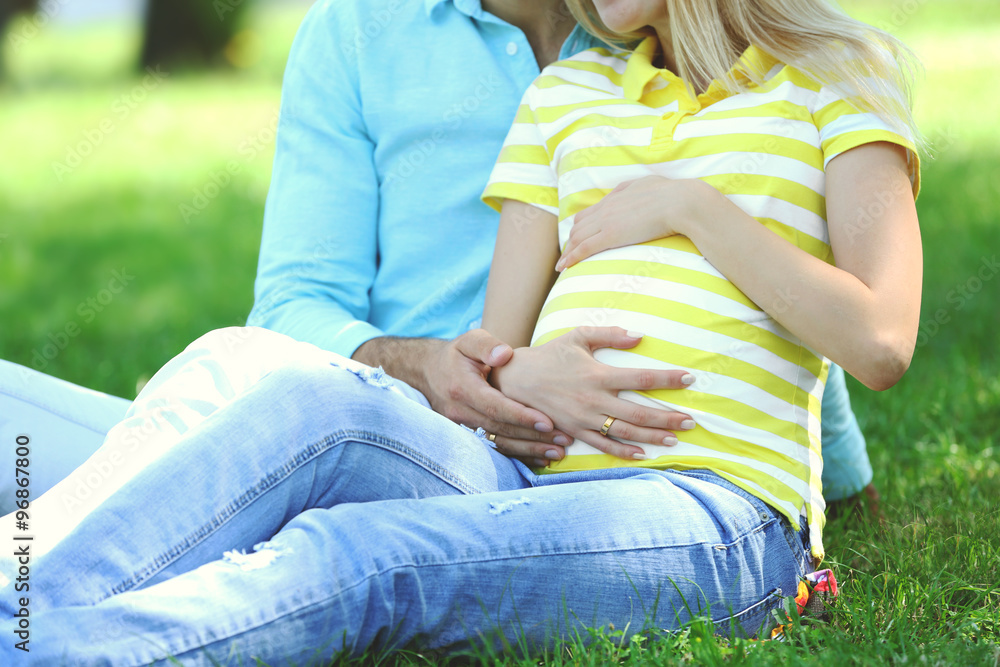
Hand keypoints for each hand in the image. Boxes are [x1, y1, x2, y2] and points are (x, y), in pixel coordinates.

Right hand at [422, 330, 571, 464]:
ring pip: (499, 442)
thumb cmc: (456, 354)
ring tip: (558, 453)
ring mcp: (463, 426)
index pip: (495, 406)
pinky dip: (518, 455)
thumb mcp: (469, 340)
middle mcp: (461, 411)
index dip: (522, 417)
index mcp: (463, 388)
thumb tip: (504, 354)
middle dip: (533, 437)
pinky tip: (540, 458)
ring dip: (529, 449)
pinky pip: (494, 448)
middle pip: (501, 429)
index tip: (548, 422)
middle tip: (564, 440)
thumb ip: (486, 345)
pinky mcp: (468, 434)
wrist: (428, 372)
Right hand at [490, 326, 696, 459]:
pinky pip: (603, 445)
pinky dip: (624, 452)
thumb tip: (640, 336)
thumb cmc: (550, 355)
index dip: (668, 379)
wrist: (515, 380)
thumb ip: (610, 334)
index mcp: (598, 374)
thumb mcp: (578, 336)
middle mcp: (594, 400)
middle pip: (640, 413)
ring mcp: (585, 419)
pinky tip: (643, 454)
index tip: (689, 378)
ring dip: (653, 437)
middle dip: (668, 418)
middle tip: (691, 421)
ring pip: (626, 432)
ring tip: (676, 438)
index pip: (642, 378)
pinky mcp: (574, 431)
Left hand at [555, 176, 716, 270]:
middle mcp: (607, 208)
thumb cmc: (672, 194)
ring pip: (577, 238)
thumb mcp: (649, 184)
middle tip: (567, 256)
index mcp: (615, 197)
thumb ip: (635, 188)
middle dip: (570, 243)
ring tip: (562, 265)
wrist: (681, 201)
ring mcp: (607, 221)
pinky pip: (584, 248)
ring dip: (568, 252)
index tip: (577, 239)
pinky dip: (571, 257)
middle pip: (578, 227)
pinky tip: (564, 267)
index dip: (580, 228)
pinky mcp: (611, 235)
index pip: (588, 214)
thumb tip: (632, 191)